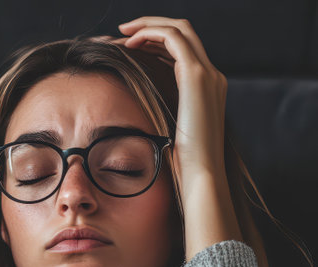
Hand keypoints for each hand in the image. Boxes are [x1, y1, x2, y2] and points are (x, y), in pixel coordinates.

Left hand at [116, 17, 227, 191]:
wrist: (201, 173)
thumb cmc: (185, 161)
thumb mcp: (174, 129)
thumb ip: (167, 111)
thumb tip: (143, 105)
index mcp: (207, 88)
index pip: (182, 51)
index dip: (156, 44)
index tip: (131, 47)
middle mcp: (211, 75)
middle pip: (183, 33)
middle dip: (151, 27)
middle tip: (123, 32)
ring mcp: (207, 73)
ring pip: (179, 29)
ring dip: (148, 26)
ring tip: (122, 33)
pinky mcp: (196, 76)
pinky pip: (172, 38)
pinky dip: (150, 34)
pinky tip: (130, 44)